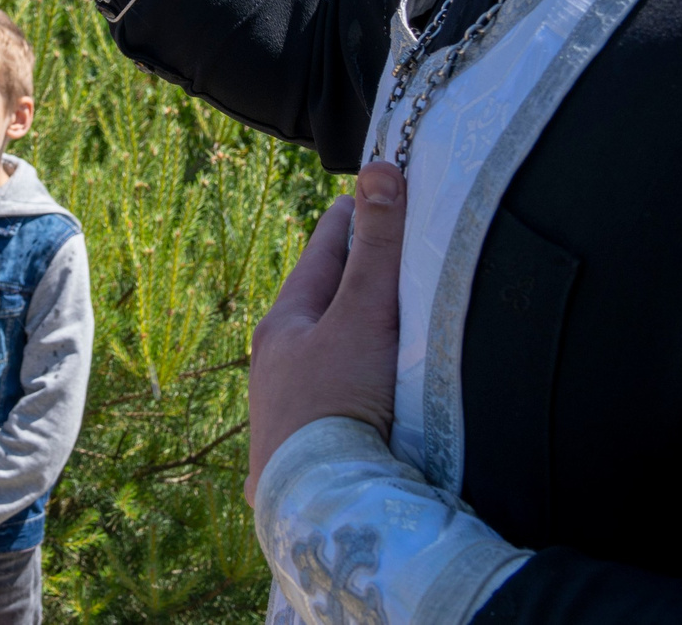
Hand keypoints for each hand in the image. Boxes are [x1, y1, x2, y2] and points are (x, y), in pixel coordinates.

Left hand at [247, 161, 404, 501]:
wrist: (318, 512)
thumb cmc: (335, 407)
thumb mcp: (361, 318)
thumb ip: (376, 250)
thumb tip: (380, 169)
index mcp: (284, 323)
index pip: (324, 249)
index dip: (354, 218)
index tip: (378, 192)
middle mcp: (280, 362)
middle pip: (328, 300)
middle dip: (360, 274)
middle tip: (399, 249)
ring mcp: (293, 406)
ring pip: (334, 349)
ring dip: (364, 330)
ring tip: (400, 318)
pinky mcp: (312, 445)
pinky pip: (343, 392)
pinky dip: (366, 376)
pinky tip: (386, 390)